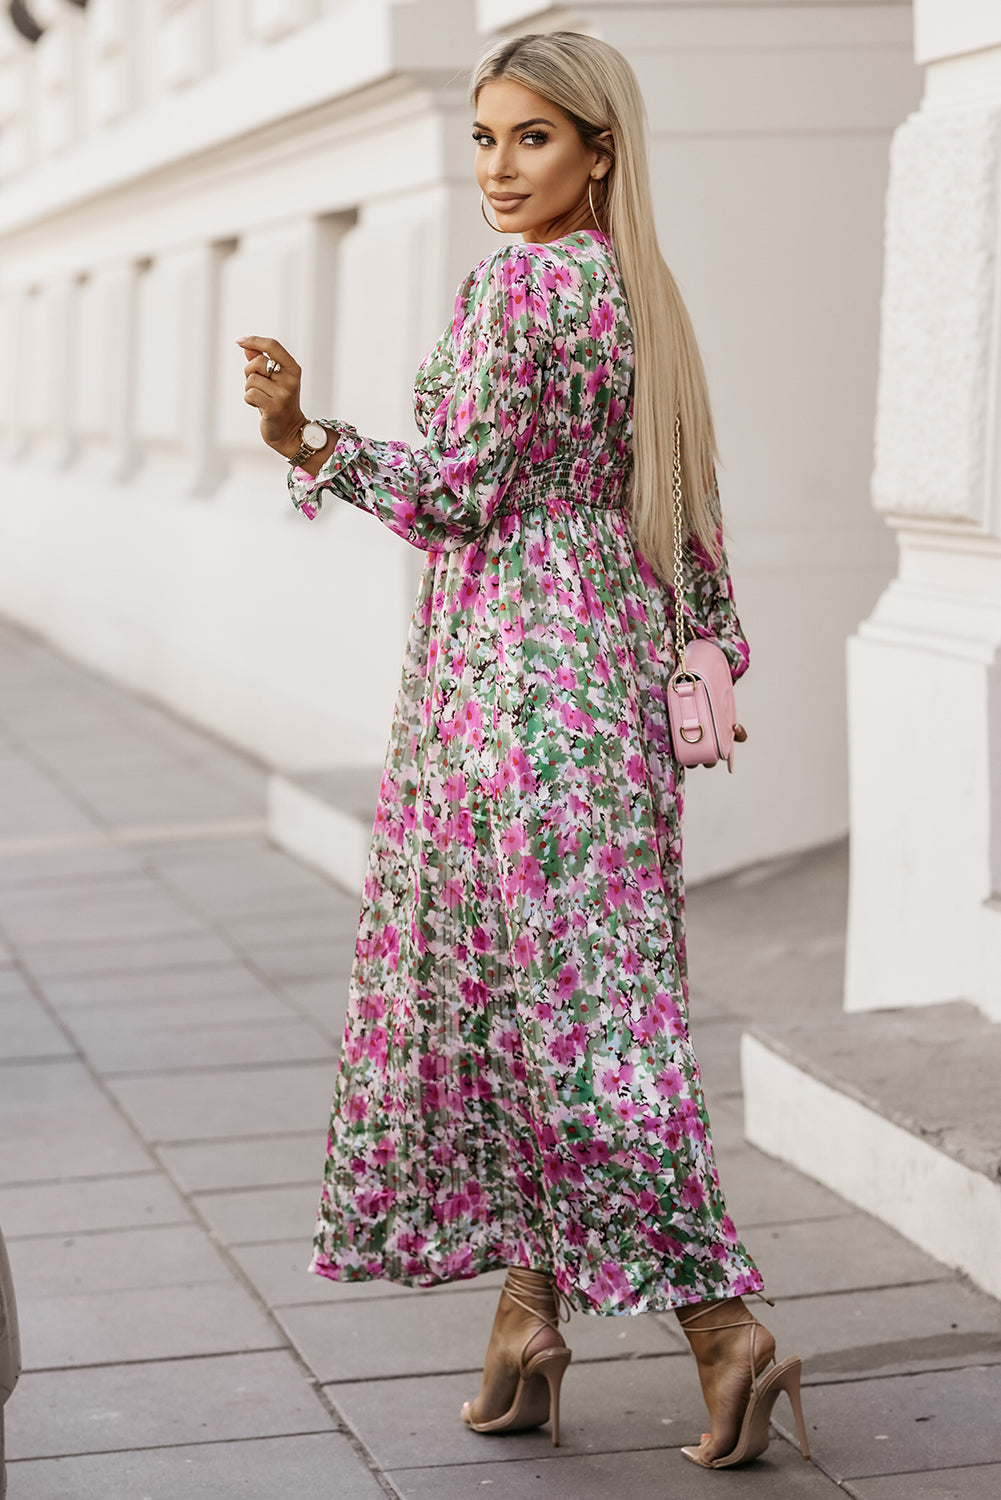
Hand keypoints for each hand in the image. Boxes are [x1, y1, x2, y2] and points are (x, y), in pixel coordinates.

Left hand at [238, 336, 304, 458]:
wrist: (290, 431)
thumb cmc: (278, 402)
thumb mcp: (273, 380)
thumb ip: (261, 362)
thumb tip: (246, 346)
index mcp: (293, 368)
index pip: (272, 346)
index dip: (254, 340)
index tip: (239, 341)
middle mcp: (290, 379)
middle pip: (257, 363)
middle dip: (250, 373)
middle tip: (259, 386)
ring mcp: (284, 394)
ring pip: (251, 380)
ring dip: (250, 390)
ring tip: (262, 399)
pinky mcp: (274, 407)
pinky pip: (249, 394)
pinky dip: (249, 400)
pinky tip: (259, 407)